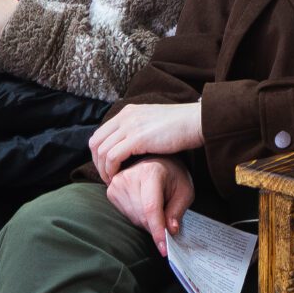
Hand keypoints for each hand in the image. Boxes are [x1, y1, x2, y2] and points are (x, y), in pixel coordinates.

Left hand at [89, 102, 206, 181]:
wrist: (197, 121)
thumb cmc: (182, 126)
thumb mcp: (153, 122)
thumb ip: (140, 129)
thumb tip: (132, 145)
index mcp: (128, 112)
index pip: (101, 133)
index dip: (99, 153)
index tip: (108, 167)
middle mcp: (126, 117)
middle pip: (96, 142)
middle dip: (97, 162)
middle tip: (107, 177)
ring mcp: (130, 126)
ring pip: (102, 151)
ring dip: (104, 169)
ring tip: (113, 180)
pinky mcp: (137, 138)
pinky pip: (113, 156)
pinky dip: (112, 170)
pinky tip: (119, 177)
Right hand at [106, 157, 195, 253]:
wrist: (157, 162)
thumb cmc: (173, 176)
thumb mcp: (185, 191)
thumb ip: (178, 210)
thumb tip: (170, 231)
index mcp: (150, 172)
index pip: (151, 208)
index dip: (157, 230)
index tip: (163, 249)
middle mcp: (129, 176)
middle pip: (141, 216)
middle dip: (156, 227)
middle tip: (168, 222)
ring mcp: (117, 183)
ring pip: (133, 218)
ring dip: (147, 222)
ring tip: (158, 206)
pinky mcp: (110, 190)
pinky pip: (125, 215)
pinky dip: (138, 217)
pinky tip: (144, 205)